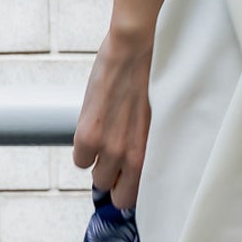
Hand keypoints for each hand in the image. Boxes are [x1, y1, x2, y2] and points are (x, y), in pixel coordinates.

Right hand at [71, 0, 165, 208]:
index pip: (143, 194)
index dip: (135, 186)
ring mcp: (111, 148)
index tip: (131, 179)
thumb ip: (151, 143)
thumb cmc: (156, 72)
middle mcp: (136, 156)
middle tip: (117, 159)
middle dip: (118, 181)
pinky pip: (80, 161)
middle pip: (119, 197)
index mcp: (158, 151)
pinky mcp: (89, 135)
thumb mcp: (161, 117)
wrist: (138, 45)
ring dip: (100, 163)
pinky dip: (84, 148)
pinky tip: (95, 125)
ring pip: (98, 179)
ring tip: (108, 136)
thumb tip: (140, 162)